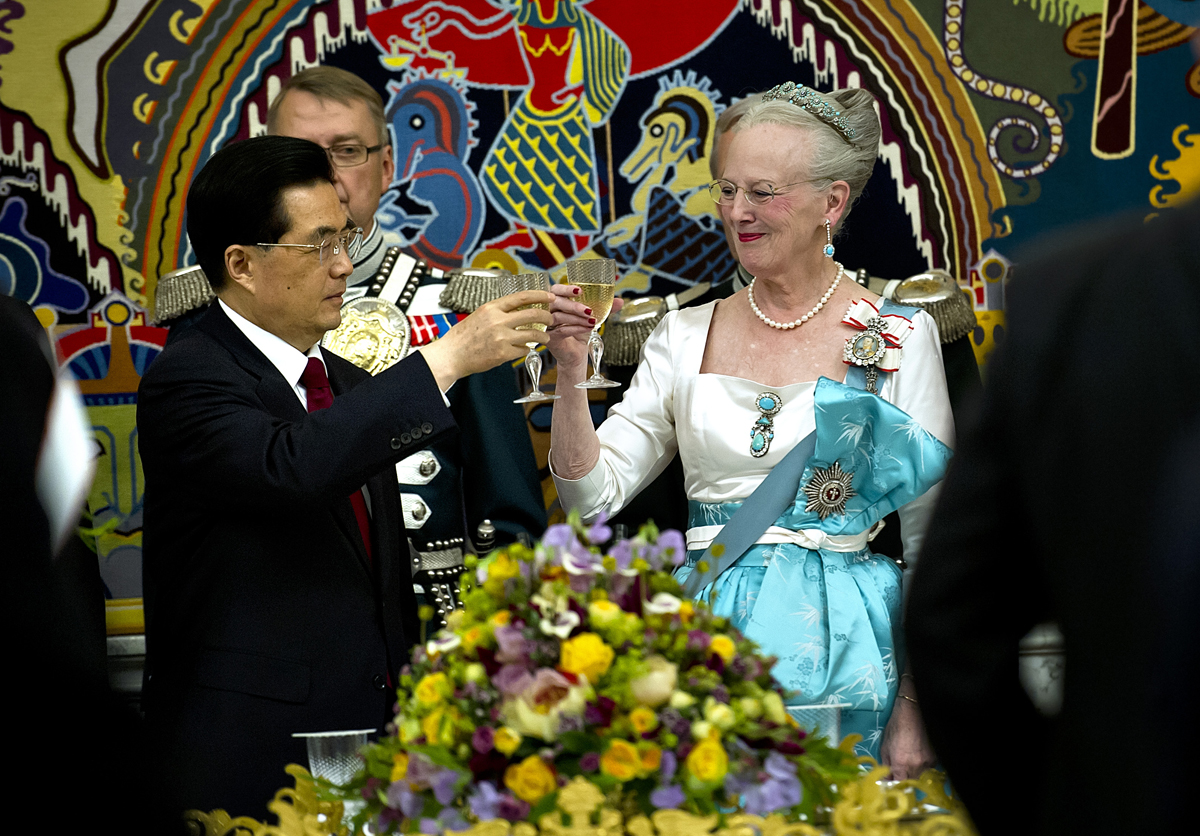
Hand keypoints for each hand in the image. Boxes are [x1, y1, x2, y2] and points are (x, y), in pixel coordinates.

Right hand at [419, 290, 551, 389]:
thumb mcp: (480, 315)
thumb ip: (498, 311)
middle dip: (547, 316)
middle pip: (533, 314)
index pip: (522, 297)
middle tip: (551, 318)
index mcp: (492, 307)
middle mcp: (498, 320)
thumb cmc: (464, 336)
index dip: (540, 295)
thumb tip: (519, 309)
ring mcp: (501, 337)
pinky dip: (528, 348)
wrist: (452, 355)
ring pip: (533, 333)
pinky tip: (527, 348)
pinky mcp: (503, 353)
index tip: (550, 296)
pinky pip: (524, 349)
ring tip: (545, 337)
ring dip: (543, 336)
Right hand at [546, 283, 623, 379]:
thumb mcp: (592, 317)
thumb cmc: (580, 332)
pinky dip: (576, 328)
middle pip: (556, 303)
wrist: (576, 354)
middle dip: (573, 306)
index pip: (556, 290)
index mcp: (558, 302)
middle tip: (589, 310)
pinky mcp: (549, 337)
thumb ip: (605, 308)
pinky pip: (561, 330)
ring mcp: (547, 325)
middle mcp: (549, 311)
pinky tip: (587, 329)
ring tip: (592, 321)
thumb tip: (620, 301)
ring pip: (558, 317)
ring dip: (577, 318)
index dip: (566, 289)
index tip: (579, 291)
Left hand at [879, 693, 936, 779]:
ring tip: (909, 762)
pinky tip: (918, 757)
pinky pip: (929, 769)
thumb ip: (886, 765)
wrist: (914, 712)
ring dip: (914, 774)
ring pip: (921, 777)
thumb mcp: (885, 746)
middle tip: (899, 773)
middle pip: (910, 783)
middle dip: (904, 780)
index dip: (894, 786)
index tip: (890, 783)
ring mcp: (927, 763)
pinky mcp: (936, 758)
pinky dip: (923, 767)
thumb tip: (886, 779)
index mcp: (900, 764)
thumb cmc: (895, 727)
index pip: (898, 784)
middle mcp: (915, 766)